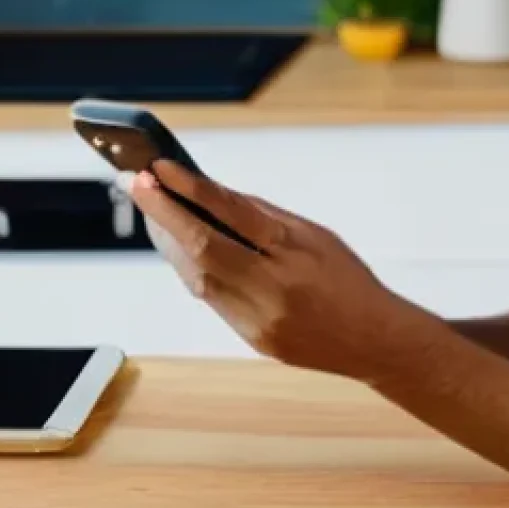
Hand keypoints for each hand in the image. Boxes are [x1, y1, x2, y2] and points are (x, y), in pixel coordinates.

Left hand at [126, 160, 412, 381]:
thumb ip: (262, 216)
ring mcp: (258, 318)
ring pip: (196, 277)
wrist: (373, 339)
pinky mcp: (249, 338)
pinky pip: (209, 298)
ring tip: (152, 211)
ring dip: (169, 241)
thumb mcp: (314, 234)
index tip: (159, 168)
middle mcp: (273, 287)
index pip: (231, 212)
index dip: (190, 188)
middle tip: (136, 183)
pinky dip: (189, 269)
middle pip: (202, 247)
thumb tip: (213, 193)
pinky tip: (179, 247)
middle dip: (162, 213)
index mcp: (294, 250)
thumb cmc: (346, 276)